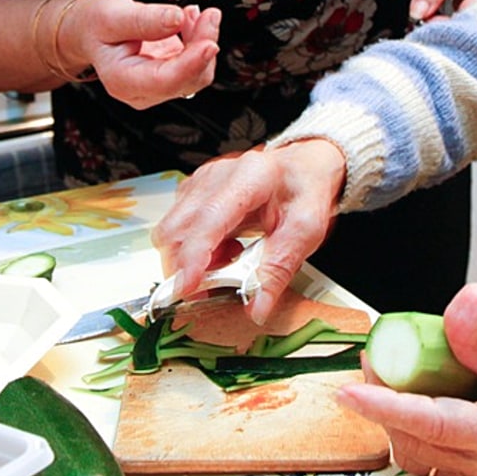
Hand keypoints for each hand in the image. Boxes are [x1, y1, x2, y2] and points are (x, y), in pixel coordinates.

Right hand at [62, 0, 220, 106]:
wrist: (93, 33)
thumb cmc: (97, 26)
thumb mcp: (112, 15)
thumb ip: (144, 19)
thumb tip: (176, 18)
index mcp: (122, 81)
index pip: (165, 81)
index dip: (191, 64)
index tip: (210, 43)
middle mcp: (143, 92)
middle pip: (188, 78)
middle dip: (203, 43)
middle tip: (208, 13)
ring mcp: (161, 87)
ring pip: (200, 71)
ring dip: (204, 39)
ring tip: (191, 12)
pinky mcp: (174, 77)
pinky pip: (199, 63)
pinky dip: (201, 39)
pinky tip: (189, 19)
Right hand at [151, 140, 346, 324]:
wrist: (304, 168)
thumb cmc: (304, 192)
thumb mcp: (306, 231)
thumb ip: (279, 269)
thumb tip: (256, 307)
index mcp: (251, 176)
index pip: (210, 218)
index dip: (194, 255)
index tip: (188, 287)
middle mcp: (219, 175)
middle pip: (178, 227)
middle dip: (185, 267)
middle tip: (213, 288)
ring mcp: (202, 182)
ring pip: (170, 231)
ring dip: (190, 260)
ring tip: (229, 260)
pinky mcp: (194, 192)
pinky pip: (177, 229)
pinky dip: (193, 251)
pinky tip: (223, 249)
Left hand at [336, 282, 476, 475]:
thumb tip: (467, 297)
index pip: (435, 425)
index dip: (388, 407)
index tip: (352, 391)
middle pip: (415, 441)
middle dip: (383, 403)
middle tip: (375, 357)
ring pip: (414, 453)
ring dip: (392, 414)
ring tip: (390, 369)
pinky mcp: (471, 472)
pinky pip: (425, 454)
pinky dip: (408, 424)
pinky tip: (408, 392)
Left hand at [408, 0, 476, 22]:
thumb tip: (418, 14)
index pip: (472, 19)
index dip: (448, 27)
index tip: (423, 25)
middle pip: (472, 26)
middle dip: (446, 30)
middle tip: (419, 26)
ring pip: (466, 25)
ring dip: (445, 26)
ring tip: (425, 23)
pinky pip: (462, 18)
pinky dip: (447, 20)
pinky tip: (433, 19)